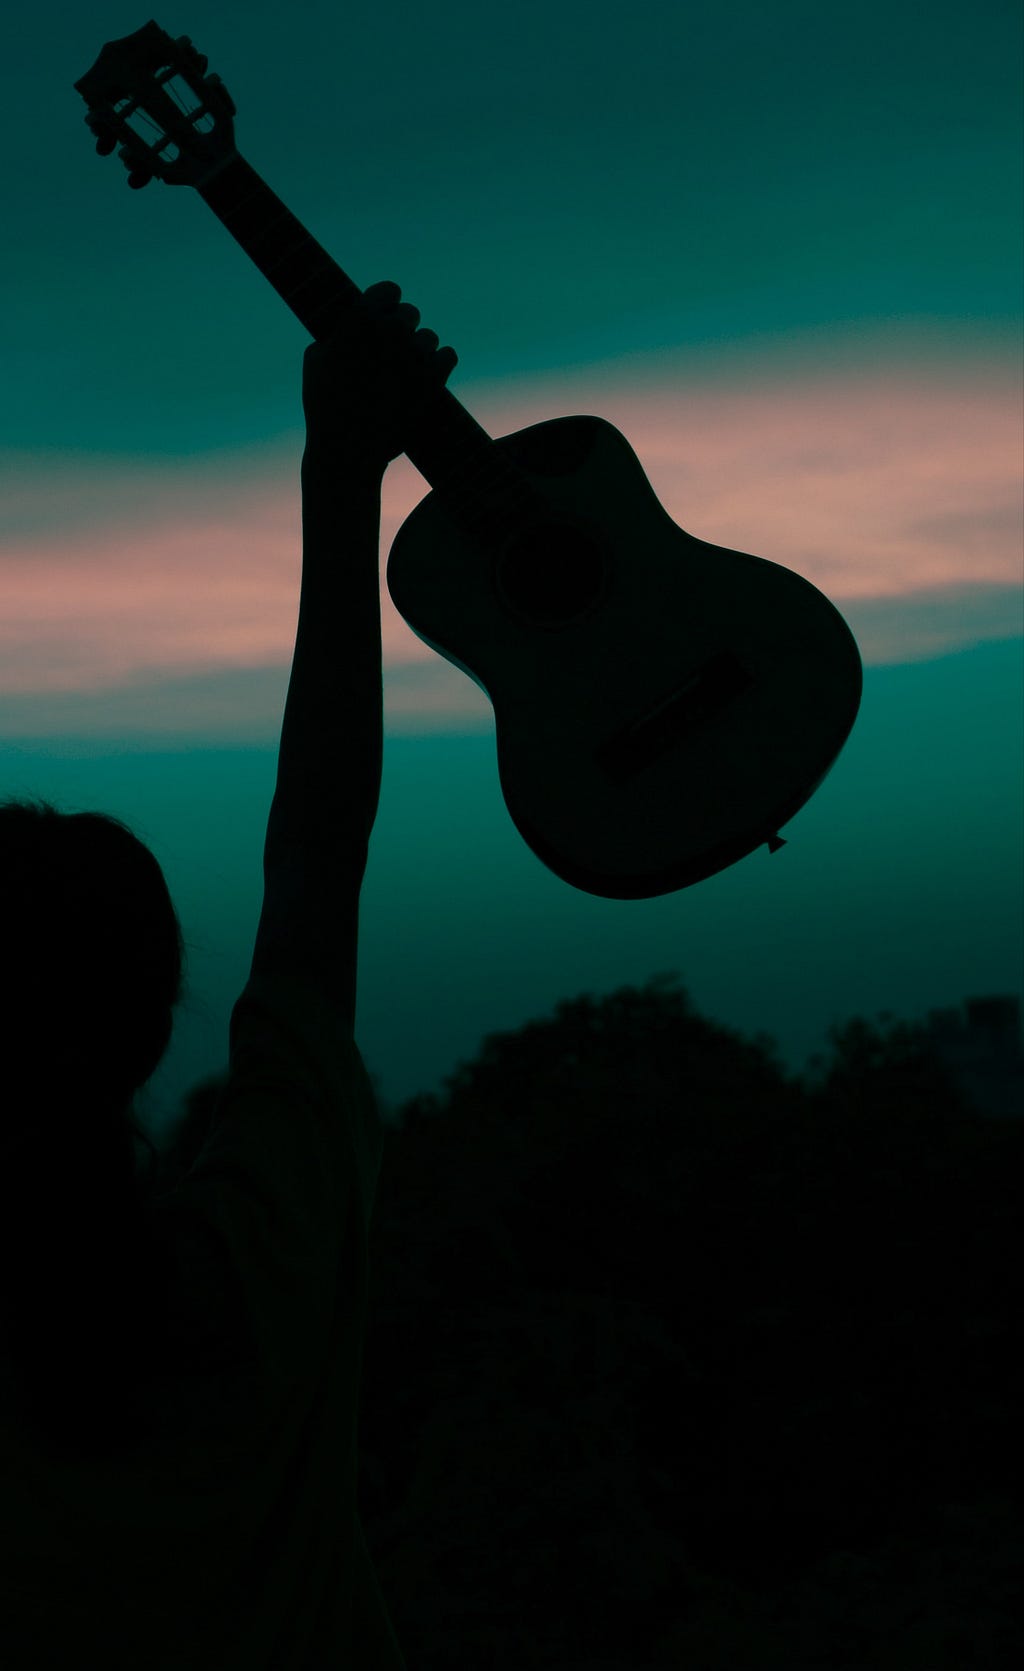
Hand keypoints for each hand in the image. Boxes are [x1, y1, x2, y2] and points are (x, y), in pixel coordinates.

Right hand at [302, 280, 457, 472]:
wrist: (348, 449)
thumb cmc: (325, 405)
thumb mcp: (316, 358)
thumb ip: (338, 330)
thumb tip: (352, 318)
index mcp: (361, 319)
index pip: (389, 289)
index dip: (386, 303)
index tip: (383, 315)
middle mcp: (391, 331)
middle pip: (410, 313)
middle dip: (401, 329)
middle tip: (391, 350)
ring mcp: (415, 356)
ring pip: (429, 337)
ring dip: (418, 350)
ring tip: (404, 371)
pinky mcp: (434, 379)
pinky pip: (449, 355)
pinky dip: (439, 364)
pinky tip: (427, 374)